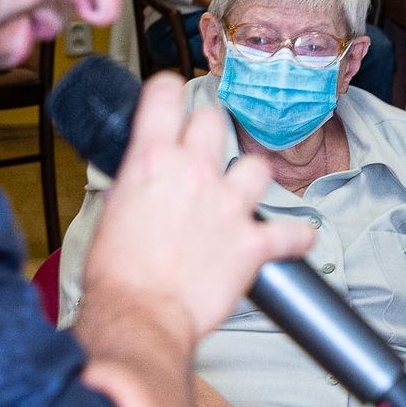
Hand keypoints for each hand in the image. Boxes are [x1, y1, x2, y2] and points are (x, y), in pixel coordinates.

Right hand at [85, 73, 315, 341]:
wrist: (140, 316)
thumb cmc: (117, 276)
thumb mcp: (108, 217)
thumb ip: (128, 192)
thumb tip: (131, 190)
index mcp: (151, 160)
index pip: (166, 94)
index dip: (169, 90)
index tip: (171, 96)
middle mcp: (194, 172)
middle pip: (214, 120)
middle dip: (209, 130)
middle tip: (203, 149)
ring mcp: (229, 205)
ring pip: (257, 167)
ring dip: (251, 178)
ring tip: (242, 192)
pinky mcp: (253, 242)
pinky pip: (292, 232)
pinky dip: (297, 237)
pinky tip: (297, 238)